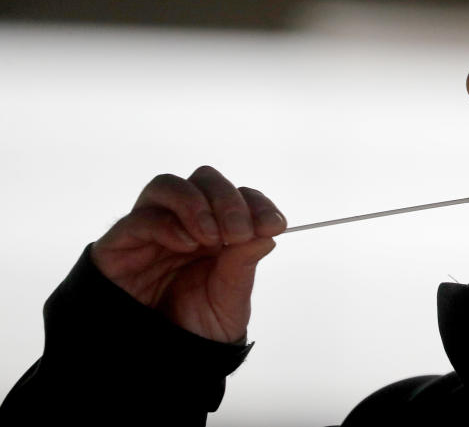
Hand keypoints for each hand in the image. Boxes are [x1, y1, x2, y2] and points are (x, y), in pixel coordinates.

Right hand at [91, 166, 285, 342]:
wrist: (160, 363)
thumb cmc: (196, 329)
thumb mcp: (230, 301)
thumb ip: (243, 265)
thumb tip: (267, 233)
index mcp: (218, 233)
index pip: (239, 197)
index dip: (257, 204)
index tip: (273, 225)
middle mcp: (186, 224)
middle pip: (205, 180)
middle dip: (227, 199)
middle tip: (238, 232)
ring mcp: (152, 231)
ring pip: (168, 186)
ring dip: (196, 204)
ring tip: (210, 237)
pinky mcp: (120, 245)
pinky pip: (138, 218)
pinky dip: (167, 224)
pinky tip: (186, 245)